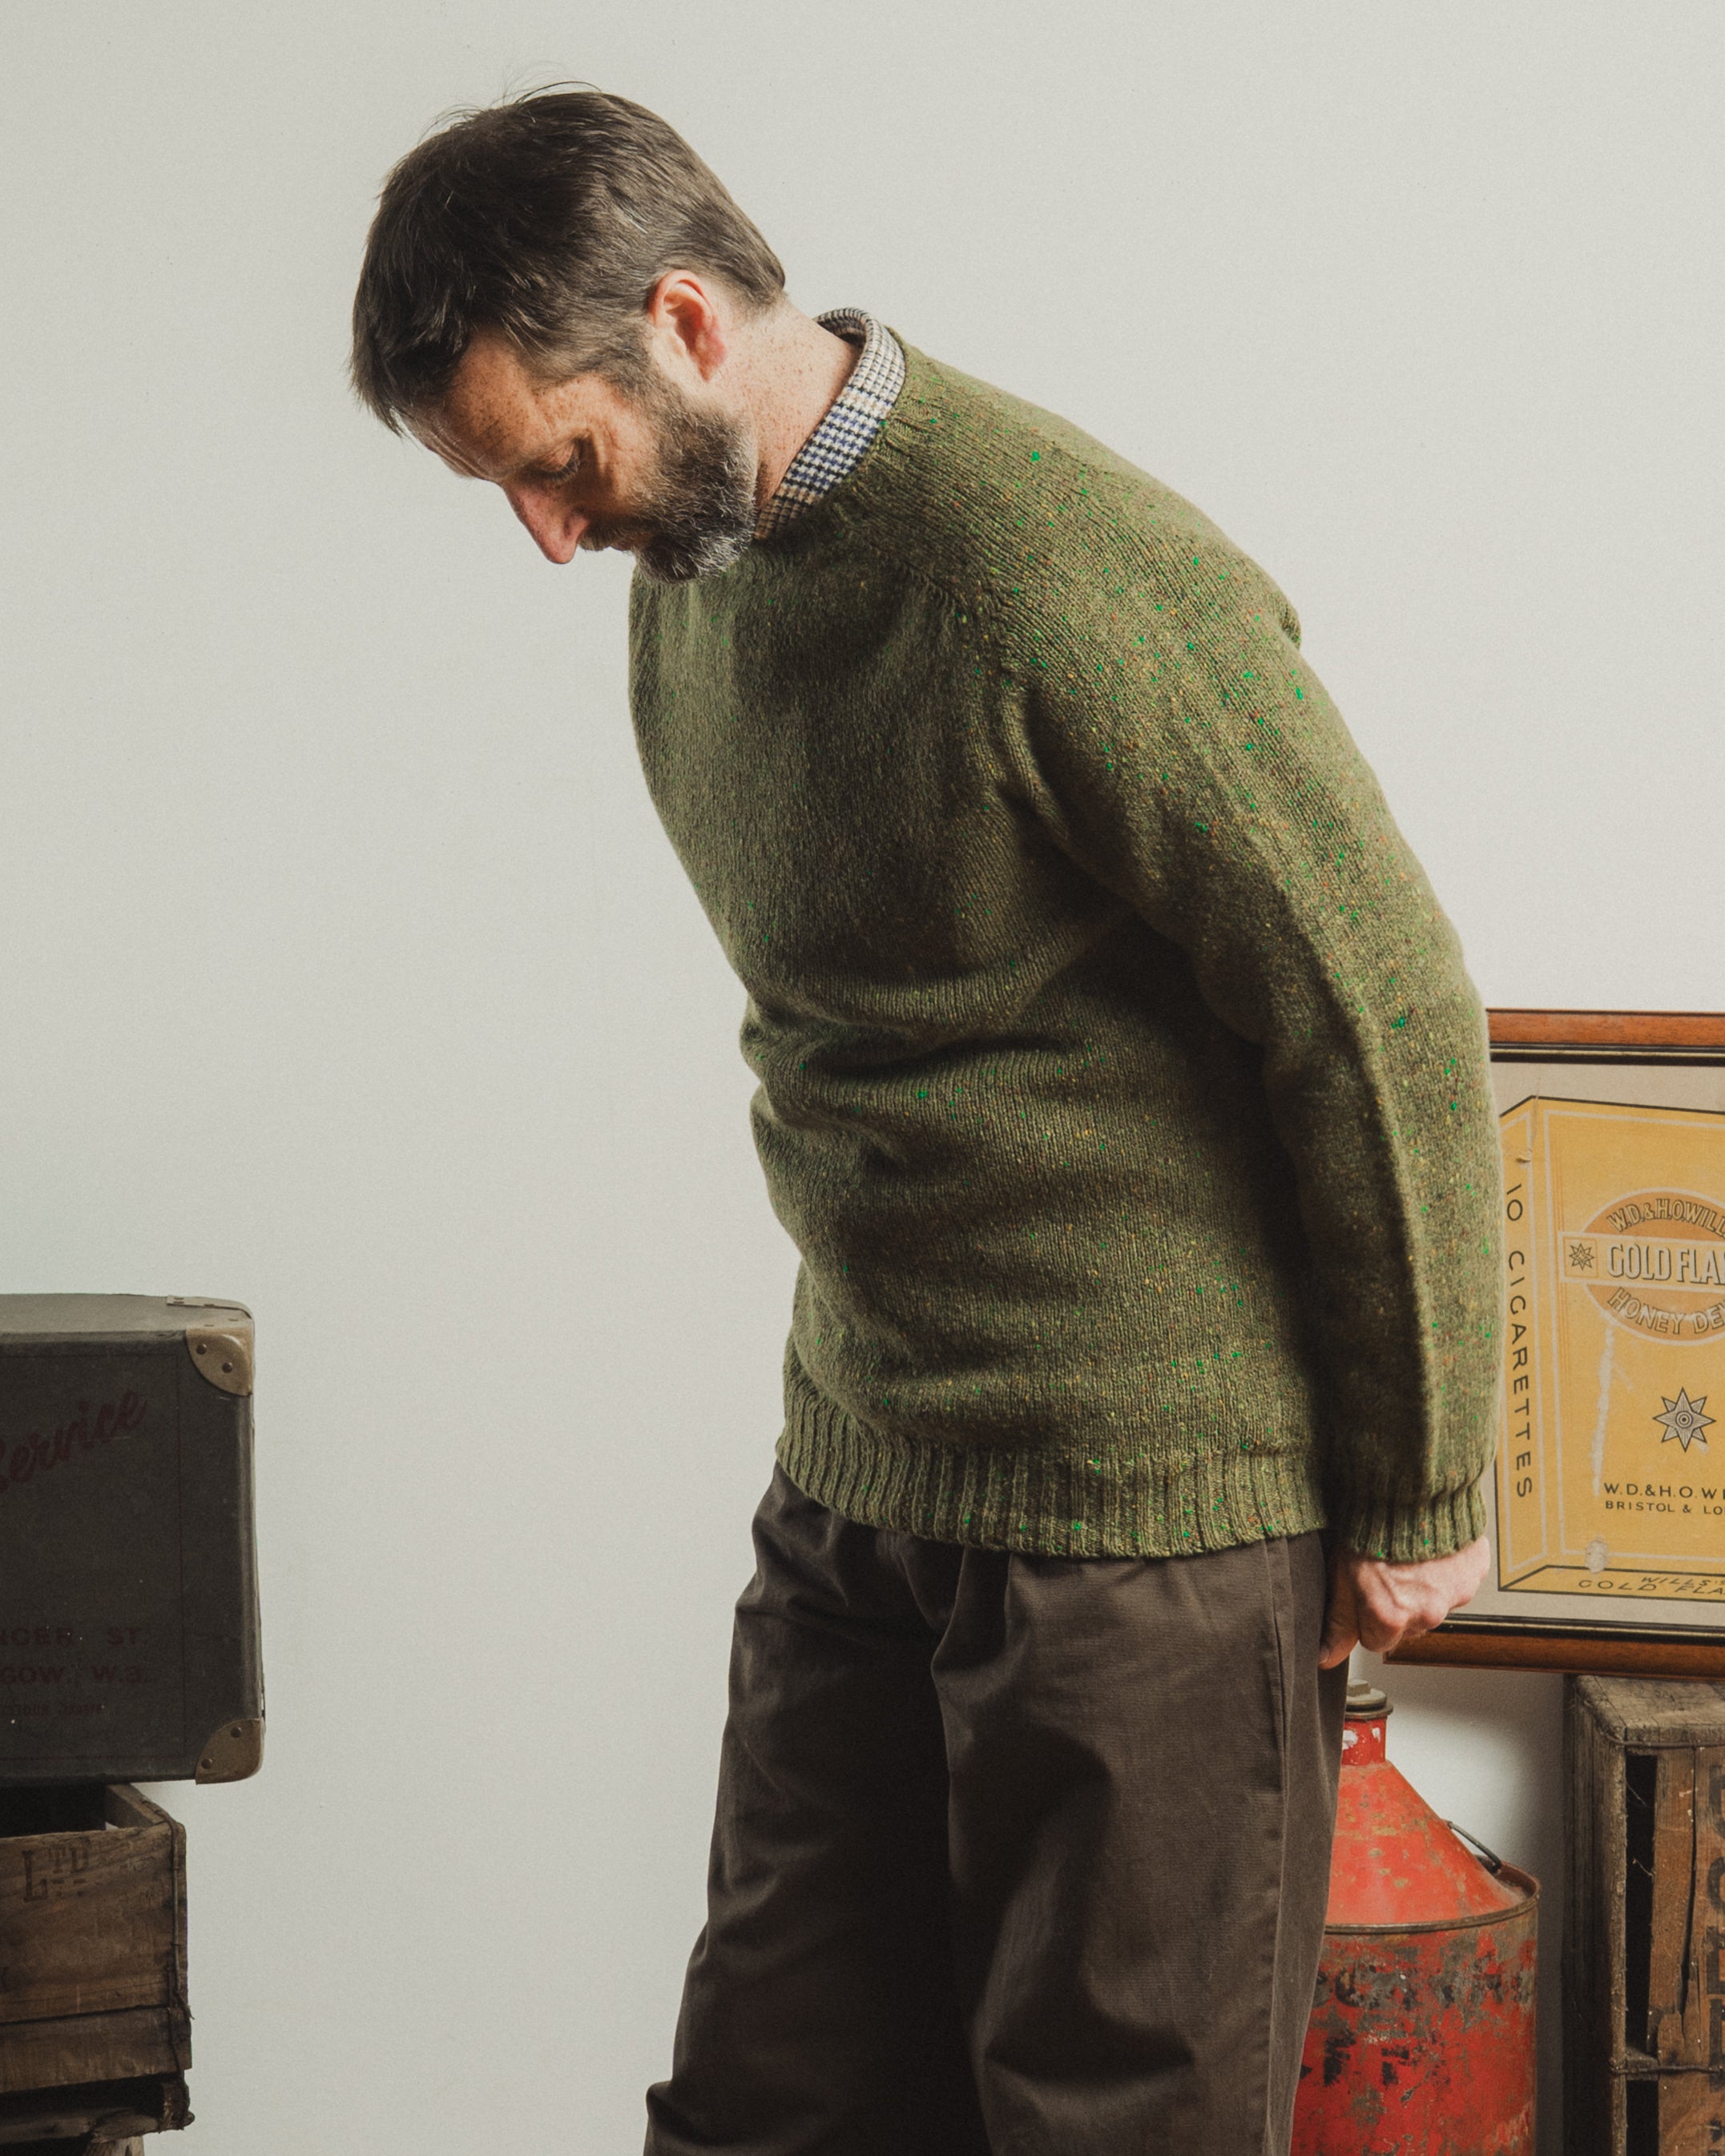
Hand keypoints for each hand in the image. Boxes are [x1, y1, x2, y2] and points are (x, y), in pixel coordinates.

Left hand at [1317, 1535, 1489, 1667]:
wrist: (1409, 1486)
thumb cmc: (1370, 1525)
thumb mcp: (1341, 1574)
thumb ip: (1338, 1622)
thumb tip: (1326, 1658)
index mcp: (1391, 1618)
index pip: (1375, 1641)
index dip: (1366, 1615)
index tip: (1364, 1592)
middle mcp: (1427, 1613)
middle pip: (1407, 1624)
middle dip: (1397, 1603)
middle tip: (1385, 1568)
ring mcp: (1455, 1594)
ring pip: (1433, 1603)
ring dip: (1422, 1586)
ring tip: (1407, 1554)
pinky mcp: (1474, 1573)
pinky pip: (1457, 1581)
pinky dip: (1445, 1569)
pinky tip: (1429, 1548)